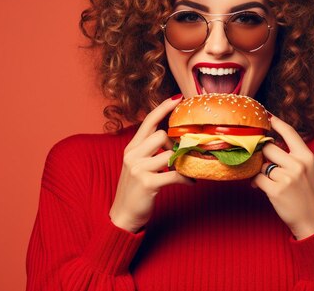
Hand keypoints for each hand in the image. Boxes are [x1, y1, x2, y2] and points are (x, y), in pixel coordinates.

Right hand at [109, 95, 194, 232]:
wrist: (123, 216)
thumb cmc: (135, 190)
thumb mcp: (137, 165)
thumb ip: (149, 150)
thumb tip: (172, 138)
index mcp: (131, 148)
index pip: (148, 121)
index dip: (163, 108)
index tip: (178, 98)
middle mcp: (132, 155)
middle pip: (161, 135)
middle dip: (176, 144)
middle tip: (182, 156)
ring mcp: (138, 168)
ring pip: (169, 153)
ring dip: (183, 161)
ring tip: (189, 169)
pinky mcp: (147, 183)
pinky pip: (174, 174)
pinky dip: (186, 178)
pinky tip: (191, 183)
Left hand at [251, 114, 313, 239]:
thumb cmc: (308, 195)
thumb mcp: (308, 171)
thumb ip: (292, 157)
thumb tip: (269, 145)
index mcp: (308, 157)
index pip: (290, 132)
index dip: (276, 122)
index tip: (266, 114)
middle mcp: (298, 165)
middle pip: (268, 148)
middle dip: (262, 154)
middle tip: (262, 162)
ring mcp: (287, 178)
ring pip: (261, 165)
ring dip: (260, 171)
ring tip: (267, 180)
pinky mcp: (276, 191)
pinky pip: (257, 179)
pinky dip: (256, 182)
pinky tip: (260, 187)